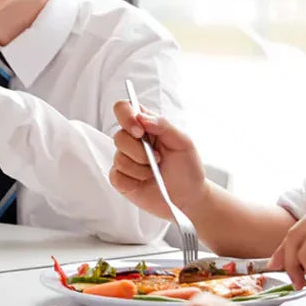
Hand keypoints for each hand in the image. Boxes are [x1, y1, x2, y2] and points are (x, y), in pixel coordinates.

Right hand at [109, 100, 207, 218]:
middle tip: (157, 159)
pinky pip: (116, 176)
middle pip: (119, 136)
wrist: (188, 197)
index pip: (124, 109)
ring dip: (140, 168)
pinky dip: (133, 180)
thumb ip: (163, 125)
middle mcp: (132, 141)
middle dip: (139, 151)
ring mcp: (125, 160)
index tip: (139, 131)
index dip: (126, 116)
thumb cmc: (187, 168)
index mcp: (146, 126)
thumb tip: (141, 117)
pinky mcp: (121, 179)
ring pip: (119, 158)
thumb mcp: (183, 142)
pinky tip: (145, 181)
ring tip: (154, 172)